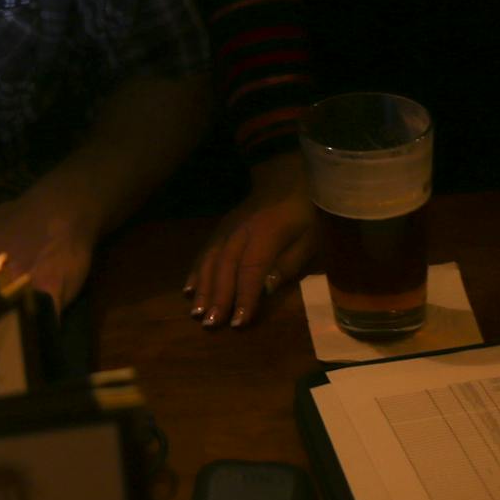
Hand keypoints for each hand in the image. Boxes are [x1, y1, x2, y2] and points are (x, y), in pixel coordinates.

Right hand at [186, 153, 317, 329]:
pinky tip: (189, 288)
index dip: (244, 296)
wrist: (285, 175)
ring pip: (211, 260)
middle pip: (226, 267)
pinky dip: (196, 271)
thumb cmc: (304, 210)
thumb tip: (266, 288)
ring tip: (196, 313)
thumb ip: (289, 263)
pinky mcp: (221, 228)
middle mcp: (240, 231)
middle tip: (210, 324)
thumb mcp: (310, 236)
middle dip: (217, 297)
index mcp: (266, 234)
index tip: (237, 323)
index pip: (251, 270)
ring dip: (203, 287)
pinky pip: (205, 251)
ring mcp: (227, 228)